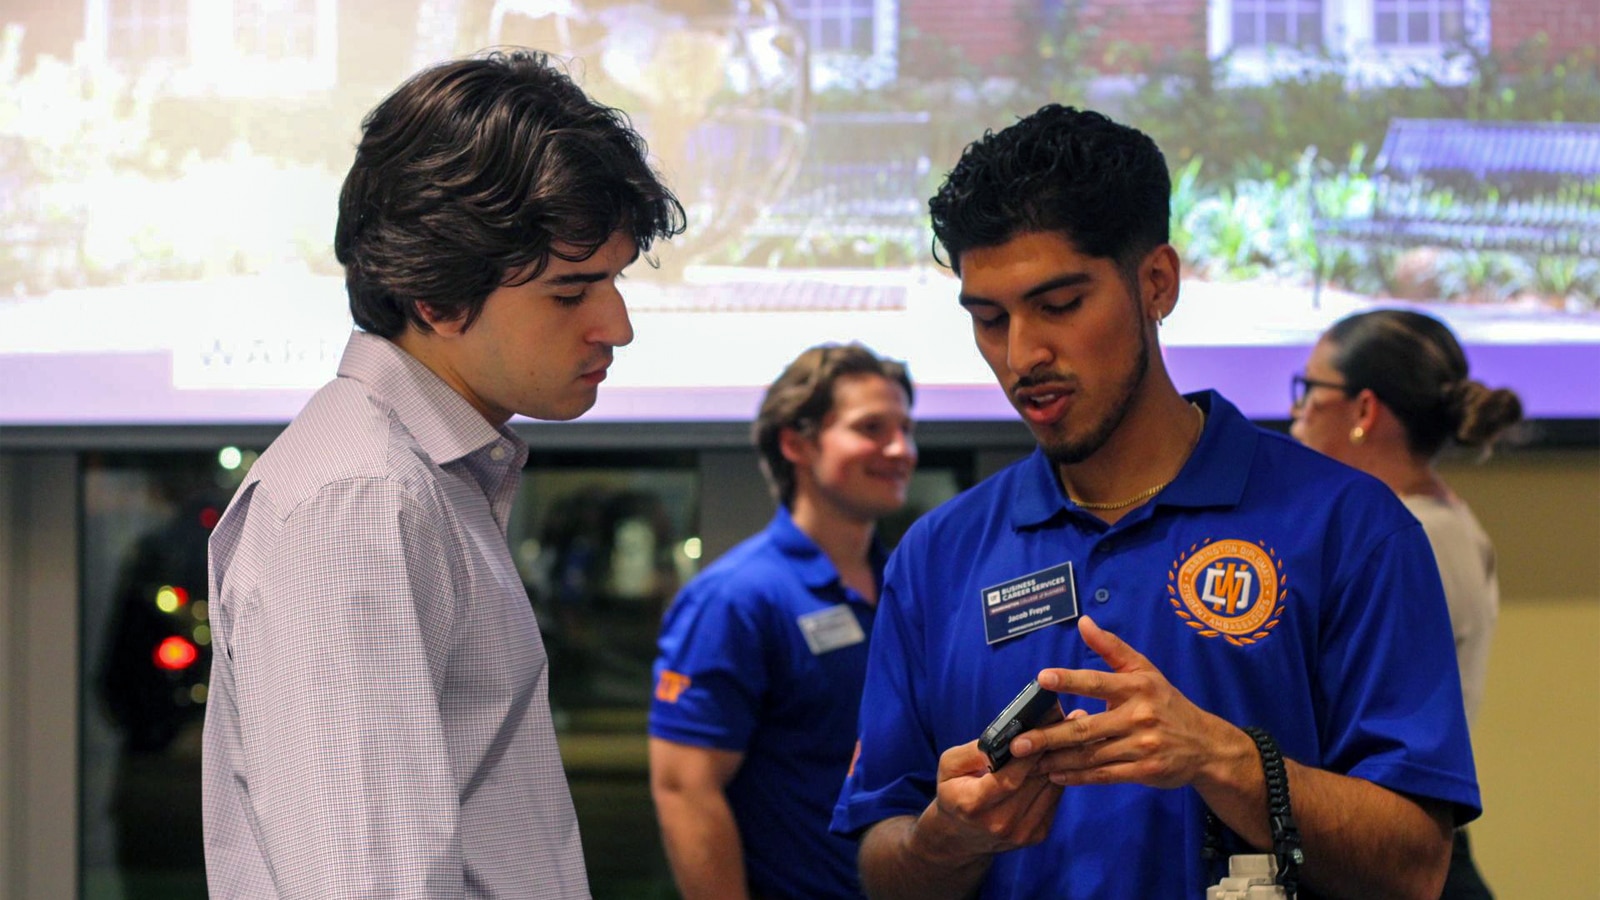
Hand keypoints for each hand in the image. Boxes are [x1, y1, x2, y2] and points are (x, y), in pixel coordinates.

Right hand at [907, 733, 1066, 864]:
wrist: (960, 835)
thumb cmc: (954, 792)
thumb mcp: (949, 766)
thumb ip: (973, 751)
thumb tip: (1004, 738)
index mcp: (973, 805)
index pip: (1008, 779)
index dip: (1027, 756)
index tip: (1040, 732)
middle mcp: (999, 824)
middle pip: (1033, 783)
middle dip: (1046, 754)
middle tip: (1056, 729)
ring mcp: (1020, 833)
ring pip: (1048, 790)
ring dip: (1055, 765)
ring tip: (1057, 743)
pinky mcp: (1036, 835)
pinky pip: (1053, 800)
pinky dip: (1055, 780)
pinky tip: (1052, 764)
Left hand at [1012, 615, 1232, 790]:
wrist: (1205, 745)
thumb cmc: (1167, 703)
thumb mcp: (1145, 671)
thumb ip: (1112, 648)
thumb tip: (1084, 622)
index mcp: (1136, 687)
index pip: (1098, 682)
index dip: (1070, 680)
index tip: (1042, 678)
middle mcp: (1139, 716)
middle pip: (1086, 727)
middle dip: (1049, 736)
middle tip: (1018, 742)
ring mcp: (1142, 746)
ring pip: (1091, 755)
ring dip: (1057, 760)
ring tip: (1028, 762)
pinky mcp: (1145, 772)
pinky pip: (1104, 774)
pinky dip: (1077, 777)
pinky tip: (1055, 775)